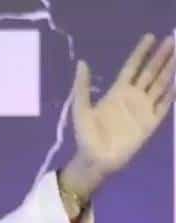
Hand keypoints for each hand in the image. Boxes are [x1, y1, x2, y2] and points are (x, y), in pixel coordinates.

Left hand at [63, 33, 174, 198]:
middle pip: (150, 72)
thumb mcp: (81, 109)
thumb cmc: (86, 135)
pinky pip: (164, 105)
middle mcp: (133, 97)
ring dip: (170, 70)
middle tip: (172, 39)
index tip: (150, 37)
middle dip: (161, 56)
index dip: (140, 52)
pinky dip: (171, 93)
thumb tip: (82, 62)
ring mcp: (143, 109)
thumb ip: (82, 87)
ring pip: (160, 85)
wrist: (95, 159)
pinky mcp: (151, 123)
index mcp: (117, 92)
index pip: (132, 67)